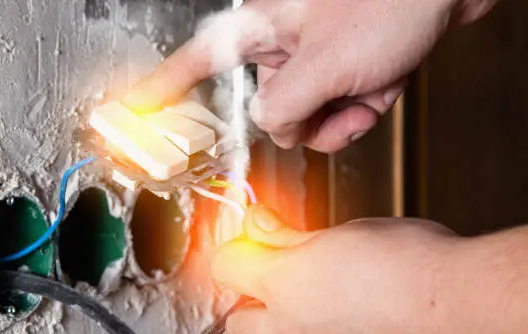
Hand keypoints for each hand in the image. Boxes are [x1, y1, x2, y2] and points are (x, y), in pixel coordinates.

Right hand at [125, 0, 497, 152]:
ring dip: (340, 116)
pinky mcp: (344, 61)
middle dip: (305, 119)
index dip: (163, 87)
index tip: (136, 106)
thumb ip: (283, 108)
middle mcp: (283, 40)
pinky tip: (382, 88)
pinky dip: (361, 108)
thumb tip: (270, 126)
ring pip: (307, 114)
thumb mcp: (324, 65)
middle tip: (332, 103)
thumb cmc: (392, 0)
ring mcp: (315, 52)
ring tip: (366, 92)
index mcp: (261, 28)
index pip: (196, 61)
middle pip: (267, 106)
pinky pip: (337, 106)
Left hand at [212, 205, 518, 333]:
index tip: (245, 254)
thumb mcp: (348, 234)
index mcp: (286, 283)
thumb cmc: (420, 268)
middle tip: (282, 294)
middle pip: (240, 327)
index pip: (226, 267)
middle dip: (254, 309)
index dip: (235, 255)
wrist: (470, 313)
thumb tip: (259, 224)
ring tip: (330, 325)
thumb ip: (291, 235)